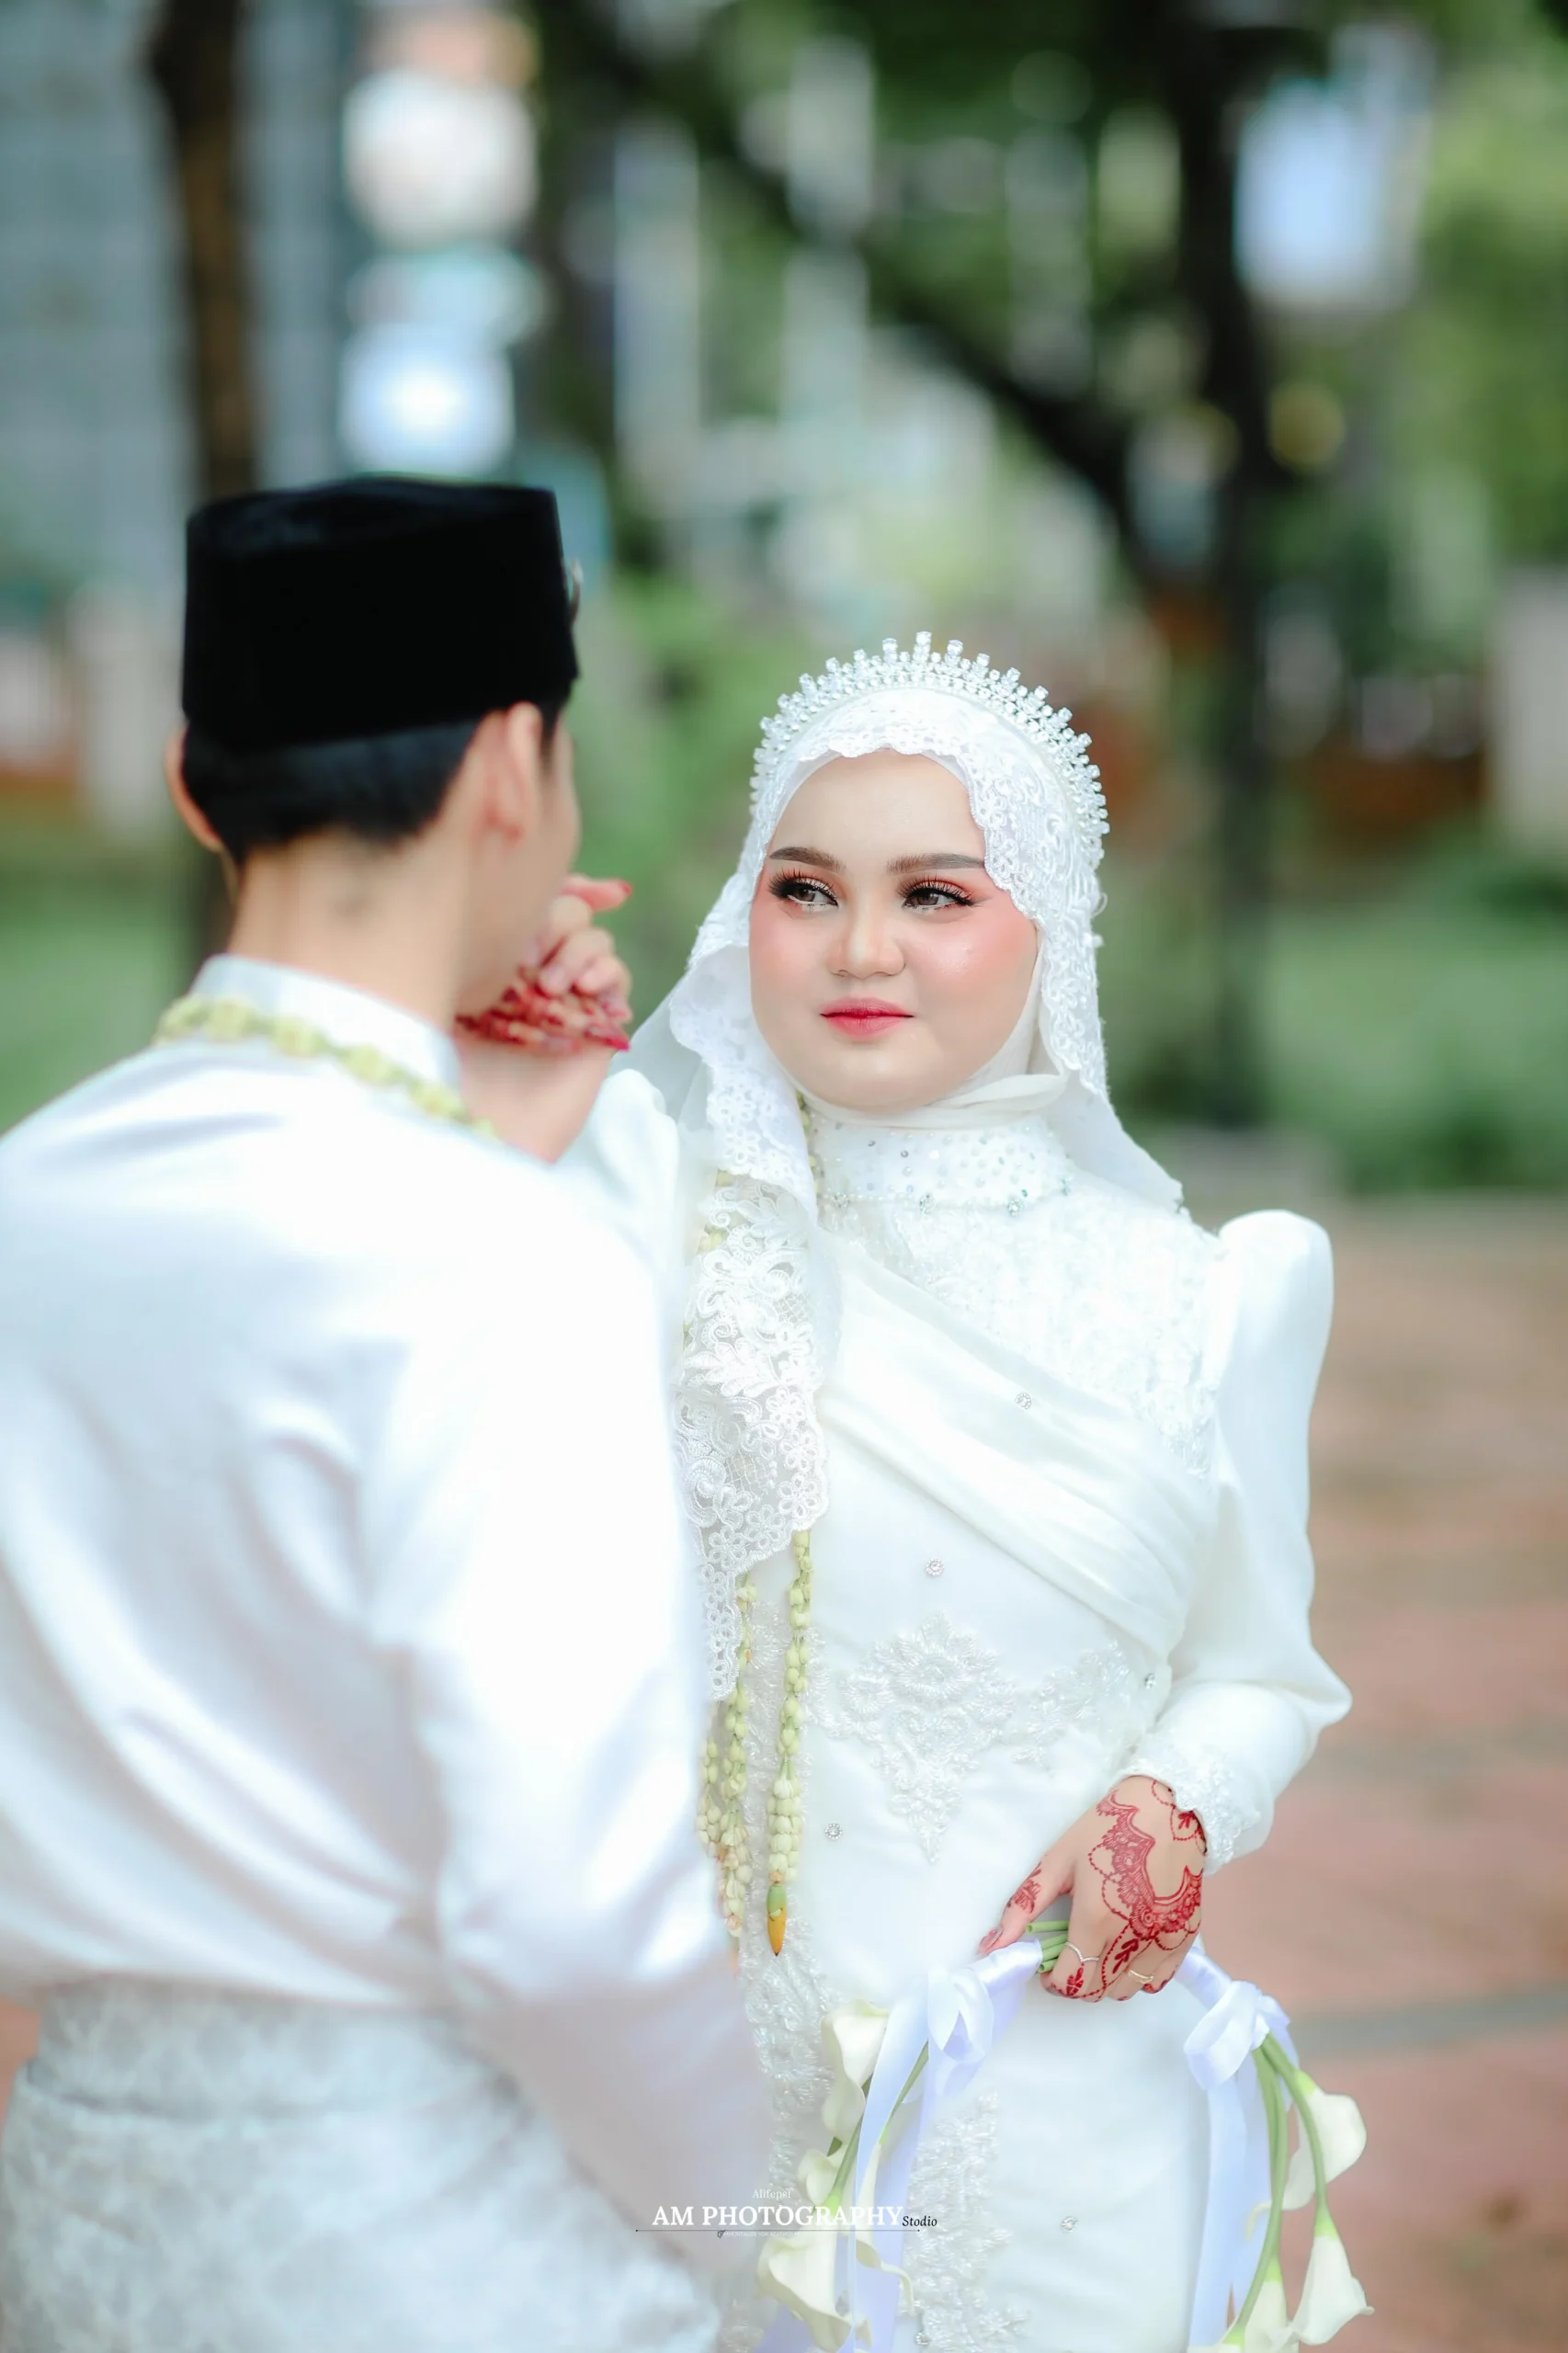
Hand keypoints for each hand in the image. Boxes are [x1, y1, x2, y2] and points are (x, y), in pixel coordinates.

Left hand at [461, 877, 633, 1055]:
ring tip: (551, 988)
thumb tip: (500, 894)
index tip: (560, 885)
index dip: (556, 883)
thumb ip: (468, 942)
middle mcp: (537, 966)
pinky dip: (608, 974)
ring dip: (576, 953)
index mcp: (497, 953)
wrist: (483, 1123)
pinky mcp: (599, 1020)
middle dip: (556, 923)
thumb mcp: (446, 991)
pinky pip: (618, 976)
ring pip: (596, 939)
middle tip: (527, 960)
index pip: (536, 900)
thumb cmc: (451, 1064)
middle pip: (569, 910)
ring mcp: (571, 992)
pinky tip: (587, 992)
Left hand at [978, 1775, 1205, 2000]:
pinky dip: (1138, 1976)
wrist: (1168, 1809)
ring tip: (1098, 1951)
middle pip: (1097, 1992)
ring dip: (1106, 1982)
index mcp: (1096, 1921)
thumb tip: (991, 1944)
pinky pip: (1157, 1980)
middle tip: (1069, 1956)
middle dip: (1076, 1982)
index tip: (1047, 1967)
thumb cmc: (1108, 1829)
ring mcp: (1162, 1941)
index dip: (1052, 1982)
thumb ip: (1024, 1905)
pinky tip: (1128, 1951)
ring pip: (1127, 1990)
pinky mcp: (1184, 1937)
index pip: (1070, 1981)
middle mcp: (1131, 1939)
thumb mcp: (1058, 1860)